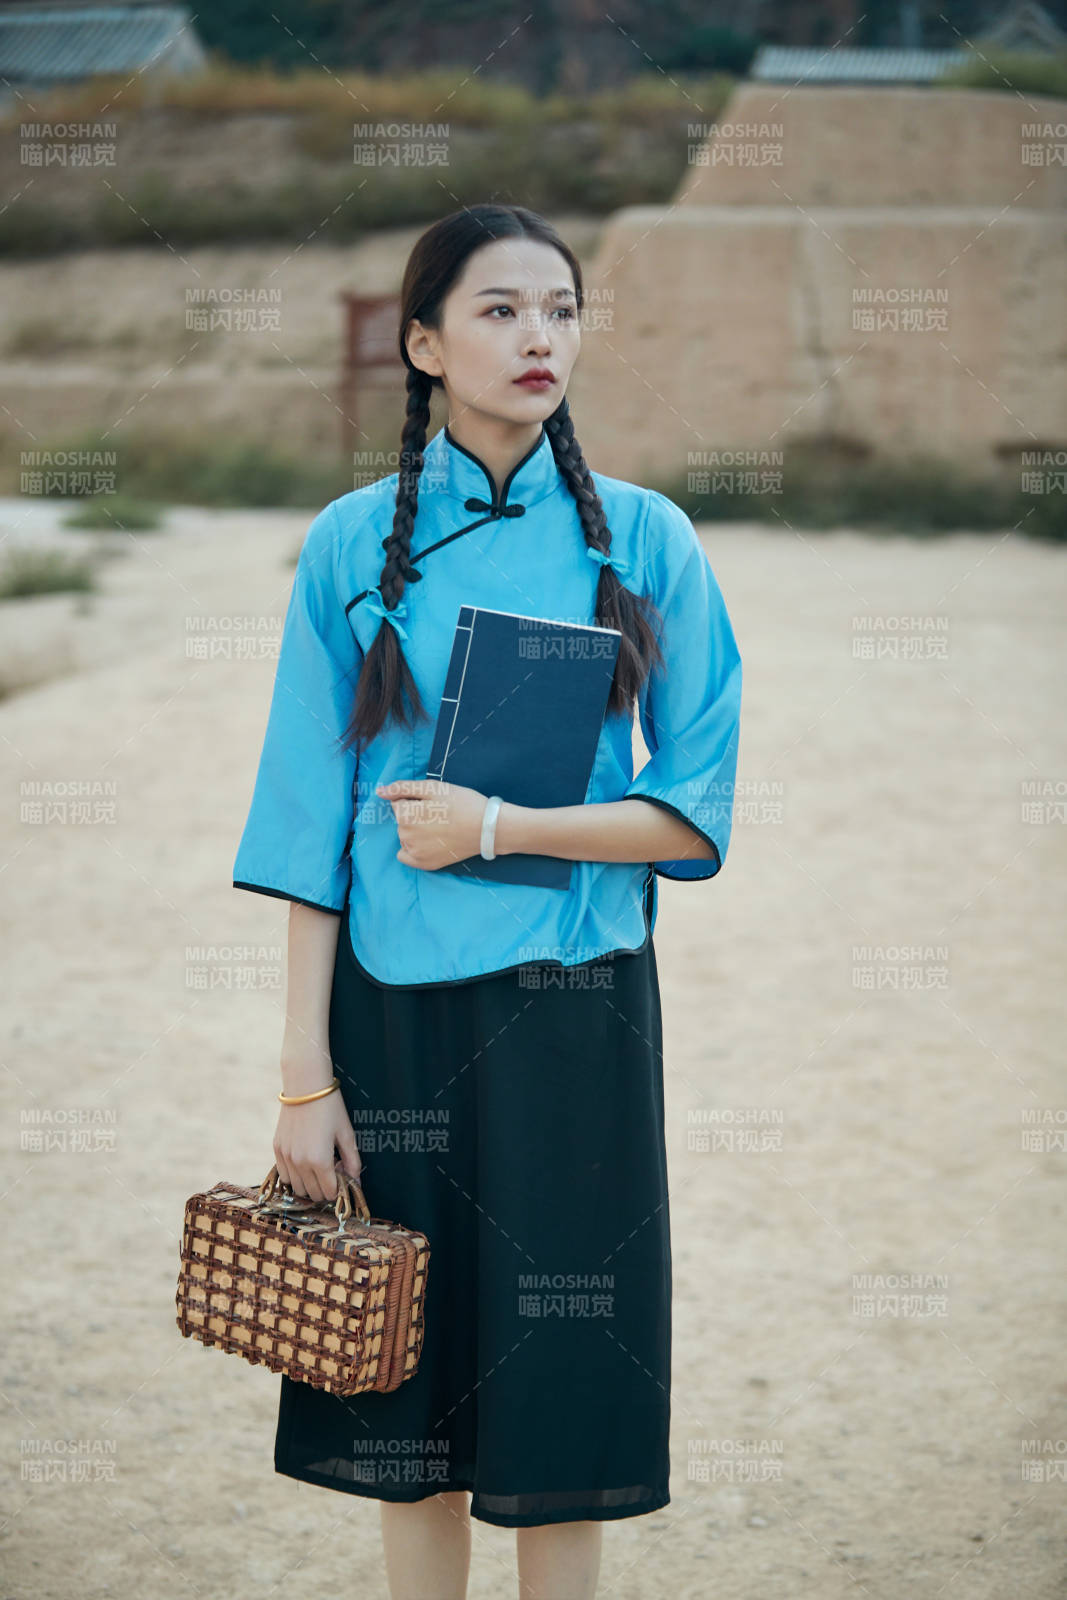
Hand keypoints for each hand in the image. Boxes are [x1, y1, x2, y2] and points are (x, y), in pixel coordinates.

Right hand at [273, 1091, 361, 1205]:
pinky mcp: (277, 1149)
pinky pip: (284, 1176)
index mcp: (320, 1160)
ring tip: (319, 1167)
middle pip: (313, 1194)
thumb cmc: (330, 1108)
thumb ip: (352, 1160)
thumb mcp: (346, 1134)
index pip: (329, 1192)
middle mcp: (300, 1163)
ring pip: (297, 1188)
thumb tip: (356, 1181)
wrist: (305, 1086)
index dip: (338, 1189)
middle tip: (333, 1172)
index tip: (342, 1178)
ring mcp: (286, 1157)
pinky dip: (295, 1176)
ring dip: (309, 1185)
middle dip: (325, 1189)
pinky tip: (304, 1163)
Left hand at [376, 778, 490, 870]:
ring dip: (415, 831)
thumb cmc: (462, 803)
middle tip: (439, 815)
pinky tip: (430, 843)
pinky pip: (405, 856)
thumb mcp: (433, 788)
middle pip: (401, 820)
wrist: (486, 828)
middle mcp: (405, 835)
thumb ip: (402, 788)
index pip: (398, 803)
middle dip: (414, 816)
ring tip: (439, 828)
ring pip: (405, 836)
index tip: (434, 803)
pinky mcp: (424, 864)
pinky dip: (413, 849)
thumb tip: (379, 792)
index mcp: (405, 815)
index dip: (415, 801)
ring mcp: (414, 852)